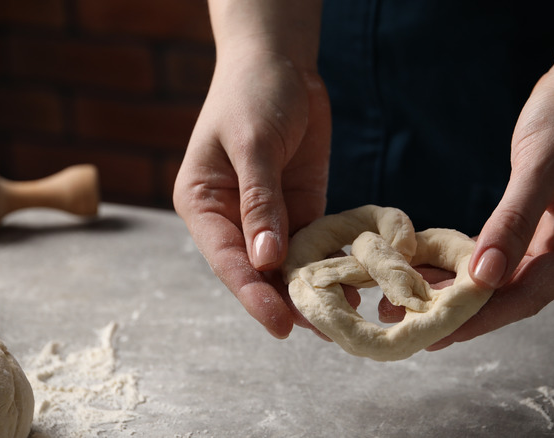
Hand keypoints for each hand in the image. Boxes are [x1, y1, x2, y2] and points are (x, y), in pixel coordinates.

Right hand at [173, 49, 330, 338]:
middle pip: (256, 270)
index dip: (251, 294)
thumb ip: (259, 201)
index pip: (226, 259)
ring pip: (286, 263)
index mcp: (202, 204)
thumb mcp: (252, 144)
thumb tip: (266, 260)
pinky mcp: (300, 207)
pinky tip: (350, 283)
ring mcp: (268, 215)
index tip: (279, 323)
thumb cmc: (251, 94)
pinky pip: (313, 243)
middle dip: (285, 300)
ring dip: (310, 288)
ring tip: (341, 317)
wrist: (281, 63)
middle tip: (321, 329)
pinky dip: (328, 264)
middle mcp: (232, 218)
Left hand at [429, 61, 553, 346]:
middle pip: (514, 294)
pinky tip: (433, 271)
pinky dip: (467, 264)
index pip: (529, 294)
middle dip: (463, 312)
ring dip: (459, 291)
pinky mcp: (540, 222)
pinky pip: (501, 253)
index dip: (482, 317)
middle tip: (410, 326)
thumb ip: (513, 222)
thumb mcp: (541, 166)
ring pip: (504, 277)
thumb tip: (483, 276)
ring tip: (409, 303)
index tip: (438, 334)